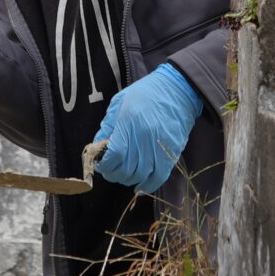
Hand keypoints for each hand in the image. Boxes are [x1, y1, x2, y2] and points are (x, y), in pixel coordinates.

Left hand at [93, 64, 202, 193]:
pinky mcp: (172, 152)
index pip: (113, 155)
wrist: (177, 89)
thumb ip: (107, 126)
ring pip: (141, 175)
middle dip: (114, 174)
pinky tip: (140, 186)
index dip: (105, 166)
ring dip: (129, 180)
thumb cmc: (145, 93)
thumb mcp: (119, 102)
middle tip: (111, 171)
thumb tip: (97, 147)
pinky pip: (159, 176)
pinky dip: (148, 185)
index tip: (101, 165)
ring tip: (124, 175)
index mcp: (128, 123)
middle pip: (126, 169)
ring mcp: (159, 146)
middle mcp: (143, 137)